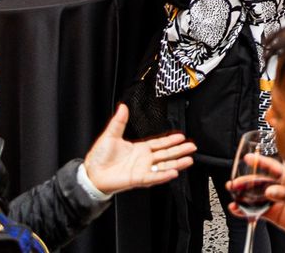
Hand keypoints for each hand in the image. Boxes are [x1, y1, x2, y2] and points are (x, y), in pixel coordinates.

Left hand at [81, 105, 196, 194]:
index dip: (170, 140)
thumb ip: (119, 122)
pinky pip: (154, 176)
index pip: (159, 144)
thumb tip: (123, 106)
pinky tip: (174, 172)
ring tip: (189, 160)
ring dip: (177, 163)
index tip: (182, 136)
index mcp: (139, 148)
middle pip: (166, 154)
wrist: (91, 173)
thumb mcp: (110, 135)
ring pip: (164, 165)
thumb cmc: (99, 157)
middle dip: (179, 150)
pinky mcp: (138, 179)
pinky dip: (164, 175)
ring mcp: (142, 169)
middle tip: (192, 147)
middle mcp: (143, 159)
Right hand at [226, 154, 284, 235]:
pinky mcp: (272, 213)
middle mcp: (281, 188)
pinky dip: (245, 210)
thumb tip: (270, 191)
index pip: (274, 167)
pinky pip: (256, 210)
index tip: (249, 157)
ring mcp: (275, 200)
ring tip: (233, 194)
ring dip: (244, 195)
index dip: (262, 162)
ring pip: (256, 195)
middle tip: (235, 183)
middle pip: (260, 182)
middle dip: (247, 181)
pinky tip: (237, 209)